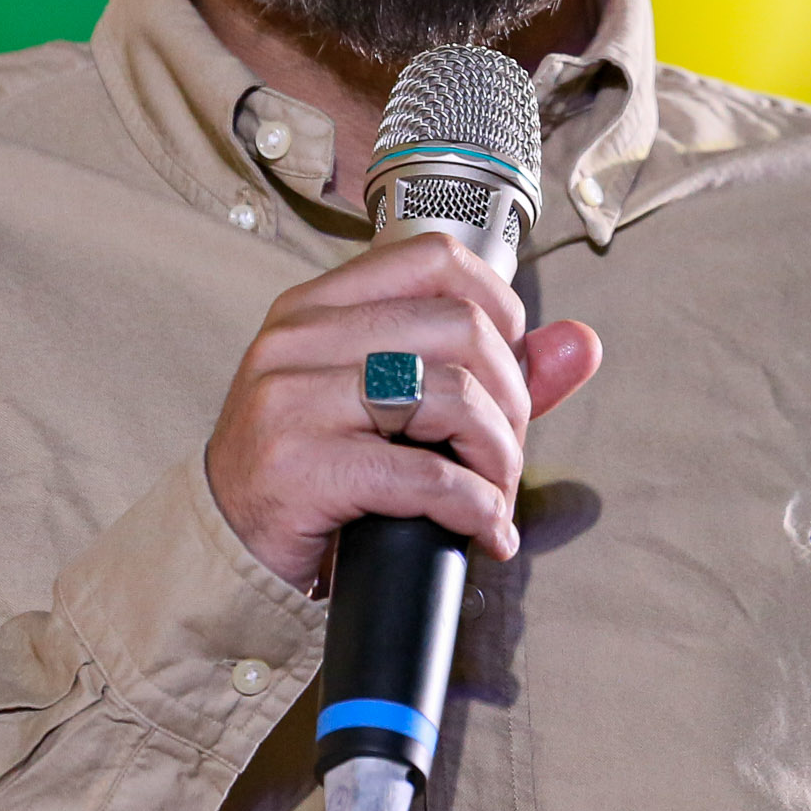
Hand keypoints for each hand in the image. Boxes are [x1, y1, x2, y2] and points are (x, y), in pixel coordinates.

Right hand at [204, 232, 602, 588]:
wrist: (227, 552)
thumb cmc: (312, 472)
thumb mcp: (386, 404)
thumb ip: (486, 370)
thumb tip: (583, 343)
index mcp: (316, 305)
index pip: (435, 258)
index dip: (501, 309)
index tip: (510, 370)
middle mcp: (299, 338)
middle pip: (460, 327)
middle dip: (511, 398)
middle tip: (505, 453)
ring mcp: (293, 399)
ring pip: (451, 395)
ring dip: (499, 457)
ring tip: (495, 492)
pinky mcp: (301, 468)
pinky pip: (426, 476)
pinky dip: (475, 507)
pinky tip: (482, 529)